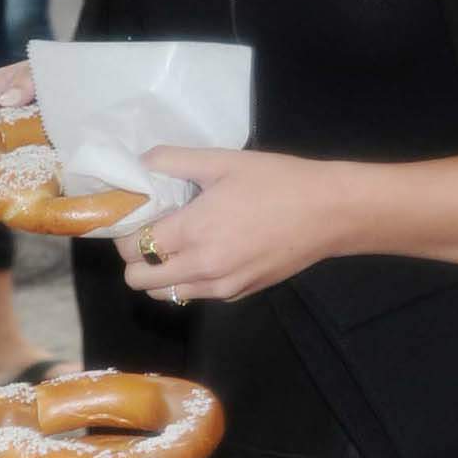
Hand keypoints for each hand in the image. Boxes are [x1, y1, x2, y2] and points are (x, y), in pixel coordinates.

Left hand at [120, 147, 345, 303]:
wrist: (330, 213)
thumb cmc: (277, 181)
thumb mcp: (224, 161)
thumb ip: (175, 161)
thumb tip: (142, 163)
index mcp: (193, 231)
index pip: (133, 249)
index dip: (127, 233)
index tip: (138, 217)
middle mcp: (202, 267)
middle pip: (140, 282)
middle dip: (137, 259)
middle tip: (155, 233)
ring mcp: (221, 287)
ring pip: (166, 295)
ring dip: (162, 274)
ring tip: (179, 245)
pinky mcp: (240, 294)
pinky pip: (198, 295)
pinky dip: (191, 280)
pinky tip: (209, 252)